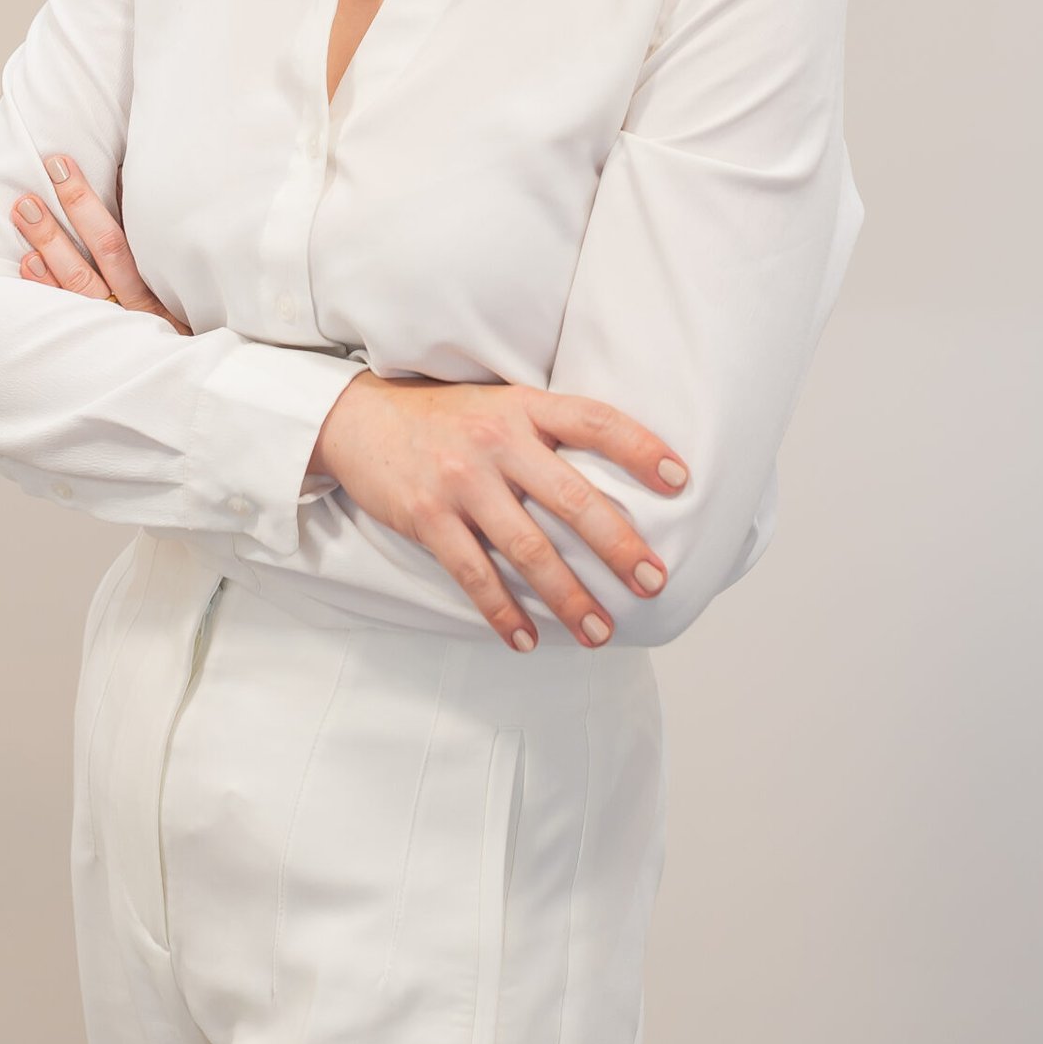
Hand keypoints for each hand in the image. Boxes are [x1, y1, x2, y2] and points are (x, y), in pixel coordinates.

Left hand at [13, 154, 190, 334]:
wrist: (179, 385)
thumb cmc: (181, 319)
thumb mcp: (183, 285)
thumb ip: (156, 240)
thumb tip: (127, 185)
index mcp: (162, 283)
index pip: (129, 236)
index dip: (99, 201)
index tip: (73, 166)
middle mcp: (137, 304)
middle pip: (106, 248)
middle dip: (77, 205)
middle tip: (53, 168)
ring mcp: (113, 324)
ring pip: (79, 280)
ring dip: (50, 240)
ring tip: (24, 207)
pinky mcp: (91, 340)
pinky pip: (64, 313)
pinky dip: (46, 286)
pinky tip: (28, 261)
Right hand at [308, 370, 686, 651]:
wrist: (359, 418)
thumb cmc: (446, 417)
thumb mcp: (501, 403)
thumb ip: (549, 430)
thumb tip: (618, 477)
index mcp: (523, 406)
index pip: (595, 422)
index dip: (642, 449)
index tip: (682, 481)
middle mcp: (496, 440)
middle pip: (572, 497)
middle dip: (619, 545)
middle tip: (654, 582)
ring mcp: (461, 480)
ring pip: (528, 548)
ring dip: (569, 596)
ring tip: (601, 632)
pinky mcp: (428, 516)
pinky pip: (474, 574)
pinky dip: (504, 612)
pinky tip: (528, 639)